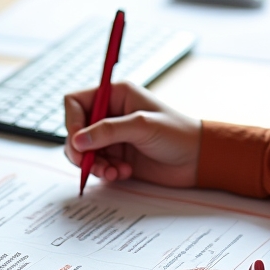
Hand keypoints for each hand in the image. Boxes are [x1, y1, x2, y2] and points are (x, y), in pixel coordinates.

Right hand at [64, 81, 200, 186]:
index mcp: (116, 95)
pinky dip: (105, 172)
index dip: (71, 121)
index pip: (76, 101)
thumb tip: (78, 141)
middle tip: (88, 164)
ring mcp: (112, 136)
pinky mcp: (117, 156)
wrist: (198, 160)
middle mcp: (110, 114)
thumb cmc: (177, 134)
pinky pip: (96, 164)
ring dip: (94, 164)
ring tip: (113, 171)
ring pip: (84, 150)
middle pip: (76, 129)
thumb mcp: (142, 126)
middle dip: (80, 149)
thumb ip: (108, 131)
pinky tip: (123, 174)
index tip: (78, 141)